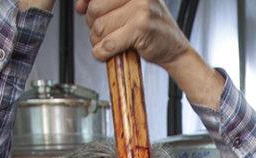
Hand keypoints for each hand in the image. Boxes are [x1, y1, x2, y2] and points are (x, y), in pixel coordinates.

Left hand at [75, 0, 189, 66]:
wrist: (175, 49)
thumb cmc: (152, 29)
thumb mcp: (132, 8)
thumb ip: (108, 4)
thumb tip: (80, 6)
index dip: (86, 1)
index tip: (81, 10)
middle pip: (95, 8)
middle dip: (93, 24)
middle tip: (101, 34)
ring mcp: (140, 9)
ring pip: (100, 27)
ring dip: (97, 41)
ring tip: (106, 45)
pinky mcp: (141, 28)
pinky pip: (109, 42)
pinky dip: (102, 52)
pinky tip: (104, 54)